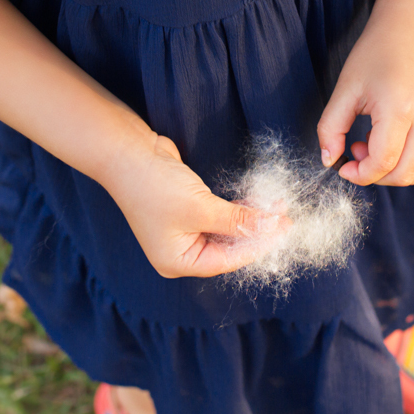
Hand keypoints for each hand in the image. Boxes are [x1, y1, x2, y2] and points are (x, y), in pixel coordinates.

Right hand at [101, 134, 286, 278]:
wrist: (127, 152)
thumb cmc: (156, 186)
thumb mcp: (201, 207)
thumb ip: (237, 221)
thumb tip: (271, 227)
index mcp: (178, 261)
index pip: (227, 261)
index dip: (258, 246)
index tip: (284, 231)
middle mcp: (180, 250)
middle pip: (229, 248)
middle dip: (257, 232)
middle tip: (285, 218)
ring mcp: (184, 230)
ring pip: (227, 230)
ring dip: (250, 219)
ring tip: (277, 207)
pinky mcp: (188, 209)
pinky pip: (219, 215)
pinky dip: (237, 210)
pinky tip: (257, 203)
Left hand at [317, 22, 413, 186]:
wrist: (413, 29)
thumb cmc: (375, 54)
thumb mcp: (346, 88)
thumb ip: (331, 128)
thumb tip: (328, 160)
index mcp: (399, 110)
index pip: (382, 162)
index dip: (359, 173)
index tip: (342, 166)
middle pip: (404, 174)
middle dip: (374, 176)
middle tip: (354, 153)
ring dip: (389, 170)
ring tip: (368, 143)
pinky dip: (403, 160)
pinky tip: (385, 138)